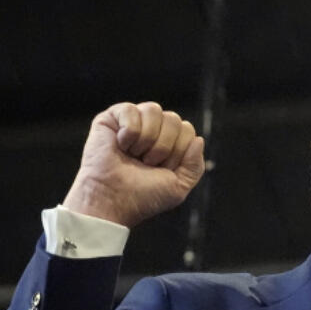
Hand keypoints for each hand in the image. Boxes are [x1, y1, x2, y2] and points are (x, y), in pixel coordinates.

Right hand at [62, 101, 206, 227]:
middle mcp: (152, 129)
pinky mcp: (112, 117)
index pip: (187, 131)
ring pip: (154, 110)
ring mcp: (133, 122)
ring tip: (134, 155)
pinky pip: (131, 110)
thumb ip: (195, 165)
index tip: (162, 169)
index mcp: (169, 143)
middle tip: (146, 163)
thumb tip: (198, 139)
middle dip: (163, 147)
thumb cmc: (143, 196)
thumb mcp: (179, 186)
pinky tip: (120, 146)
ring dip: (147, 140)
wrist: (113, 200)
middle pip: (174, 119)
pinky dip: (129, 133)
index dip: (178, 152)